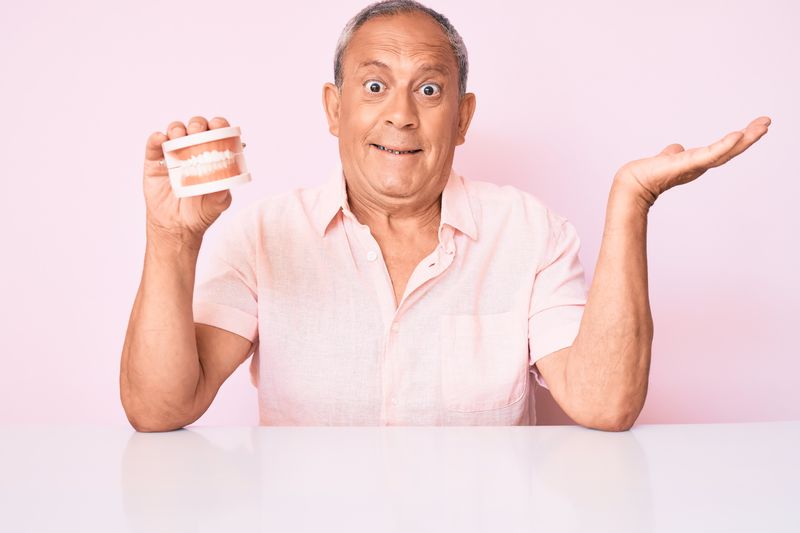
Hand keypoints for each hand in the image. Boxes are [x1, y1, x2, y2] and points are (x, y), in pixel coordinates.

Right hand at [143, 116, 233, 244]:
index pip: (216, 133)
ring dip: (177, 128)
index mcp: (211, 156)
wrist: (176, 226)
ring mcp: (172, 154)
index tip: (218, 125)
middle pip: (195, 127)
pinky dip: (157, 138)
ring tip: (179, 136)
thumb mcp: (217, 204)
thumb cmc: (200, 211)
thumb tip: (227, 182)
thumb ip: (222, 193)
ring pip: (174, 131)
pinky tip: (162, 139)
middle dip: (197, 124)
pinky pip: (153, 144)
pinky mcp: (154, 161)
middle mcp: (192, 150)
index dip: (218, 125)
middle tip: (198, 131)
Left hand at [613, 116, 771, 208]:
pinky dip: (724, 146)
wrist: (634, 184)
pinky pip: (709, 154)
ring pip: (725, 151)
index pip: (723, 149)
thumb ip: (674, 153)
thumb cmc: (648, 174)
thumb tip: (676, 147)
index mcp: (697, 162)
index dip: (740, 140)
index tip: (755, 127)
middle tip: (767, 122)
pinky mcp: (688, 165)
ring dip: (745, 139)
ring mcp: (695, 166)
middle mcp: (700, 165)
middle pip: (731, 150)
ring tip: (761, 127)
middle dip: (750, 137)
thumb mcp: (667, 158)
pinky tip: (737, 135)